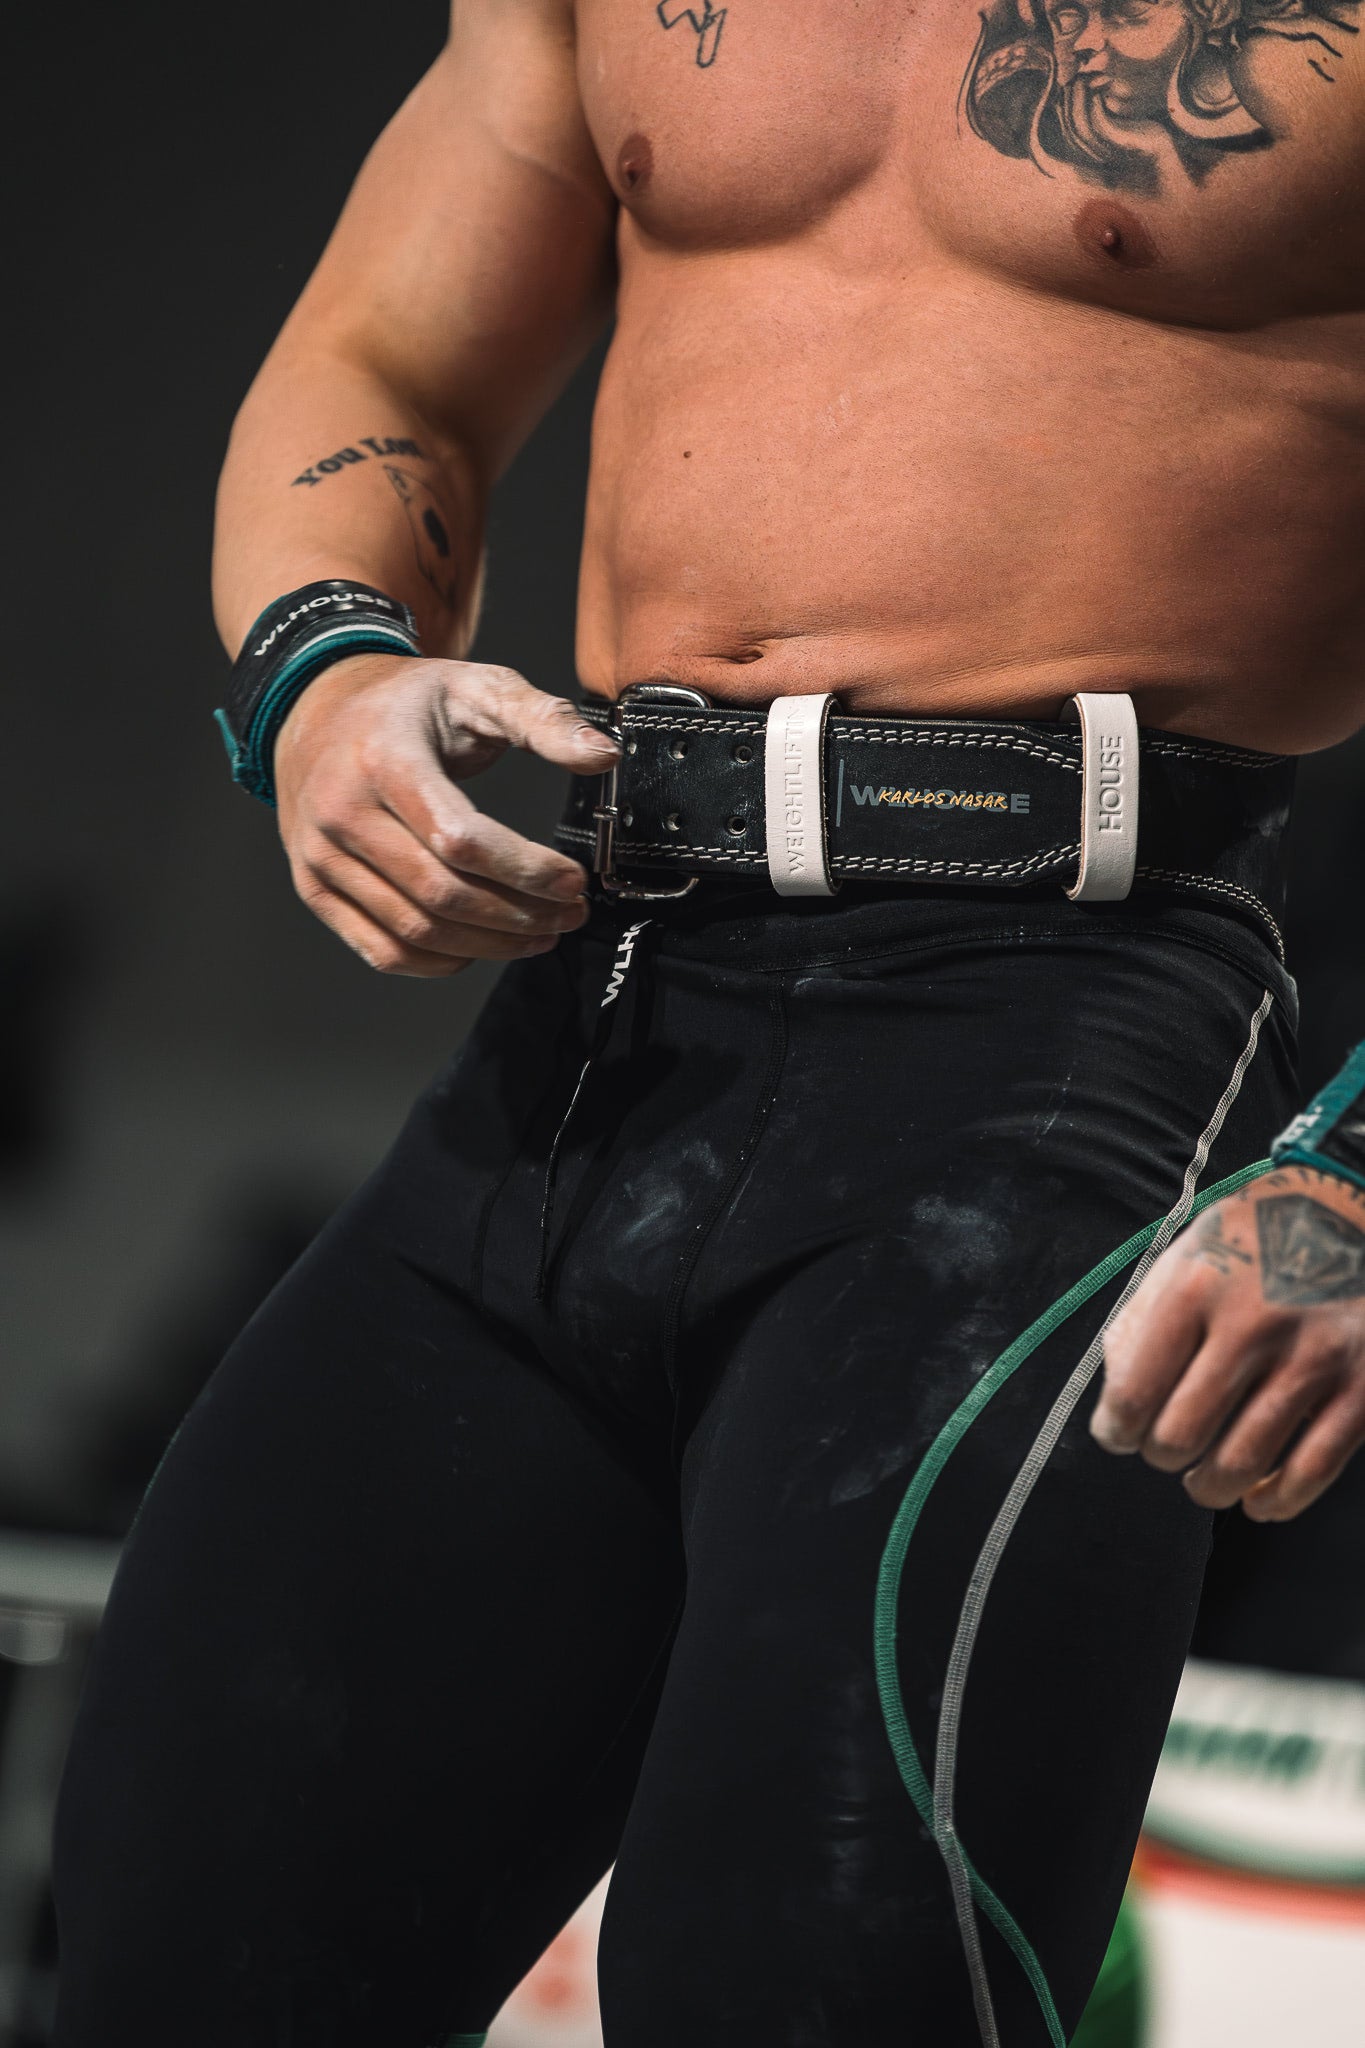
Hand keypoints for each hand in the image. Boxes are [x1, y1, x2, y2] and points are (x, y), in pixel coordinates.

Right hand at [273, 653, 619, 975]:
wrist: (315, 708)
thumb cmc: (405, 702)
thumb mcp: (477, 687)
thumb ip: (545, 719)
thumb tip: (604, 755)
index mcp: (382, 758)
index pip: (460, 840)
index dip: (526, 870)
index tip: (574, 880)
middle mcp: (340, 812)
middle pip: (442, 894)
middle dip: (520, 915)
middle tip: (570, 913)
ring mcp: (320, 856)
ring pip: (416, 931)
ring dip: (490, 945)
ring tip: (540, 932)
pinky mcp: (314, 888)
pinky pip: (382, 950)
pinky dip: (439, 962)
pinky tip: (482, 945)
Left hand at [1091, 1165, 1364, 1519]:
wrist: (1349, 1205)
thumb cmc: (1255, 1235)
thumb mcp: (1185, 1254)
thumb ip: (1143, 1321)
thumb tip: (1117, 1396)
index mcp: (1197, 1289)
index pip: (1135, 1393)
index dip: (1117, 1430)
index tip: (1118, 1434)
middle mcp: (1253, 1325)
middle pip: (1182, 1436)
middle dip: (1161, 1455)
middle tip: (1164, 1449)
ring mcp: (1312, 1358)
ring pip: (1242, 1464)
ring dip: (1210, 1486)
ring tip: (1204, 1481)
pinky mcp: (1361, 1385)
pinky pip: (1312, 1470)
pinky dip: (1278, 1501)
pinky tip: (1259, 1501)